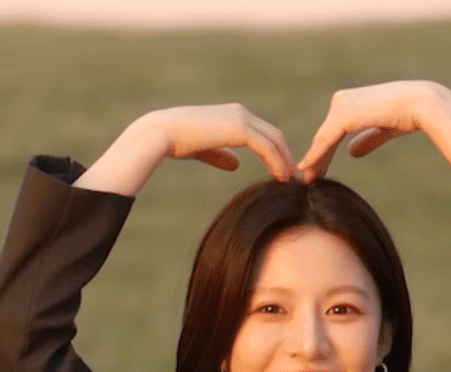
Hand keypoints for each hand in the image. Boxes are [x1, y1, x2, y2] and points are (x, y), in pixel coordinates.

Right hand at [144, 103, 295, 181]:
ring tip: (287, 180)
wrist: (160, 133)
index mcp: (232, 114)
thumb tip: (237, 164)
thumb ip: (221, 153)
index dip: (274, 150)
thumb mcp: (204, 148)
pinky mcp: (240, 130)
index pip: (262, 132)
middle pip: (273, 134)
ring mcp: (241, 119)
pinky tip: (280, 177)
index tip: (280, 169)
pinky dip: (277, 162)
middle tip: (290, 176)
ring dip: (283, 161)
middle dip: (284, 155)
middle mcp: (240, 112)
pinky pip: (266, 147)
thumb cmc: (176, 141)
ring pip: (274, 140)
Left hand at [295, 81, 446, 182]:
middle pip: (324, 135)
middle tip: (306, 179)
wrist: (422, 104)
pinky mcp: (344, 115)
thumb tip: (350, 152)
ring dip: (314, 160)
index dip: (323, 151)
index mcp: (351, 101)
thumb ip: (367, 138)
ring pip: (323, 139)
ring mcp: (341, 106)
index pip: (332, 130)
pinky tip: (306, 169)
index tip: (316, 170)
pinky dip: (315, 156)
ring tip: (306, 180)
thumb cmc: (409, 114)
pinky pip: (326, 140)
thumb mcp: (383, 128)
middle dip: (316, 158)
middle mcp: (341, 100)